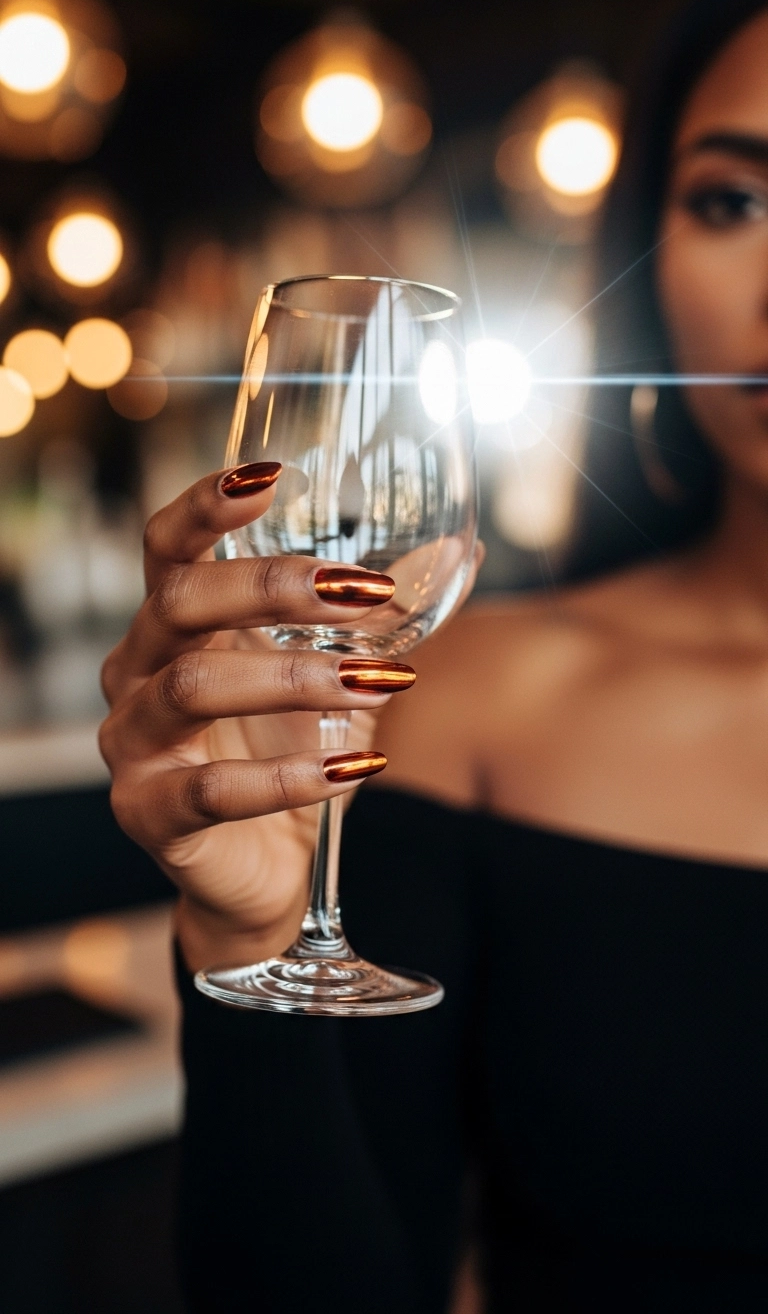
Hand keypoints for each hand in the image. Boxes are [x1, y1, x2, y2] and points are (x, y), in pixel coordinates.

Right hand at [99, 462, 412, 969]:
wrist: (261, 872)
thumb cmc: (287, 755)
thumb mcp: (340, 678)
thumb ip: (383, 619)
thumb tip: (463, 551)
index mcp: (171, 627)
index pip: (166, 548)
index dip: (206, 506)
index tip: (273, 476)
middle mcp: (135, 672)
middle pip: (180, 603)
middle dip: (272, 587)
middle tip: (362, 591)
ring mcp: (132, 745)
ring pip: (191, 688)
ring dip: (293, 678)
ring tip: (377, 682)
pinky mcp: (147, 814)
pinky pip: (211, 792)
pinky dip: (290, 777)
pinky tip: (356, 764)